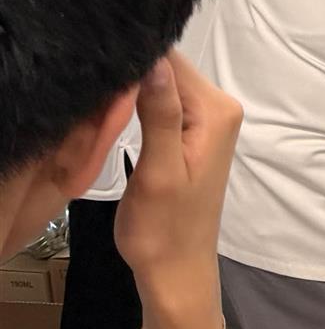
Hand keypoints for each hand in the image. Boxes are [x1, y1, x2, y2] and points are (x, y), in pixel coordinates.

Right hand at [115, 50, 239, 328]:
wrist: (176, 267)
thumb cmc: (164, 227)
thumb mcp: (159, 169)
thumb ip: (161, 114)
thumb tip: (156, 62)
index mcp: (216, 111)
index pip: (172, 61)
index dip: (135, 61)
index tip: (104, 75)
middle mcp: (220, 108)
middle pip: (169, 69)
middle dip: (134, 75)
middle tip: (100, 96)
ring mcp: (209, 120)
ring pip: (164, 84)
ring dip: (135, 90)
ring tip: (107, 106)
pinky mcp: (193, 132)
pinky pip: (165, 102)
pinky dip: (141, 103)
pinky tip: (120, 112)